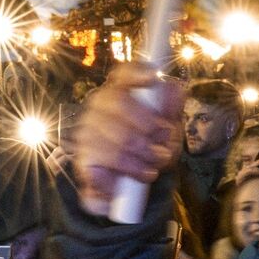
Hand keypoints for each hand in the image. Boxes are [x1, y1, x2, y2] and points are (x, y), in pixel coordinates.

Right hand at [69, 64, 183, 216]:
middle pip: (120, 102)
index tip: (151, 78)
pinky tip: (131, 175)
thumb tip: (175, 86)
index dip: (136, 72)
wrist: (127, 186)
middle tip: (161, 147)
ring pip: (117, 137)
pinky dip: (125, 170)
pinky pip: (106, 160)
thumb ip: (172, 108)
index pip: (124, 74)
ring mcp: (87, 129)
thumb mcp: (167, 129)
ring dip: (141, 157)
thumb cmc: (148, 149)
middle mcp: (99, 106)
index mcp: (120, 92)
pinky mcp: (82, 154)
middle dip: (148, 127)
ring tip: (150, 168)